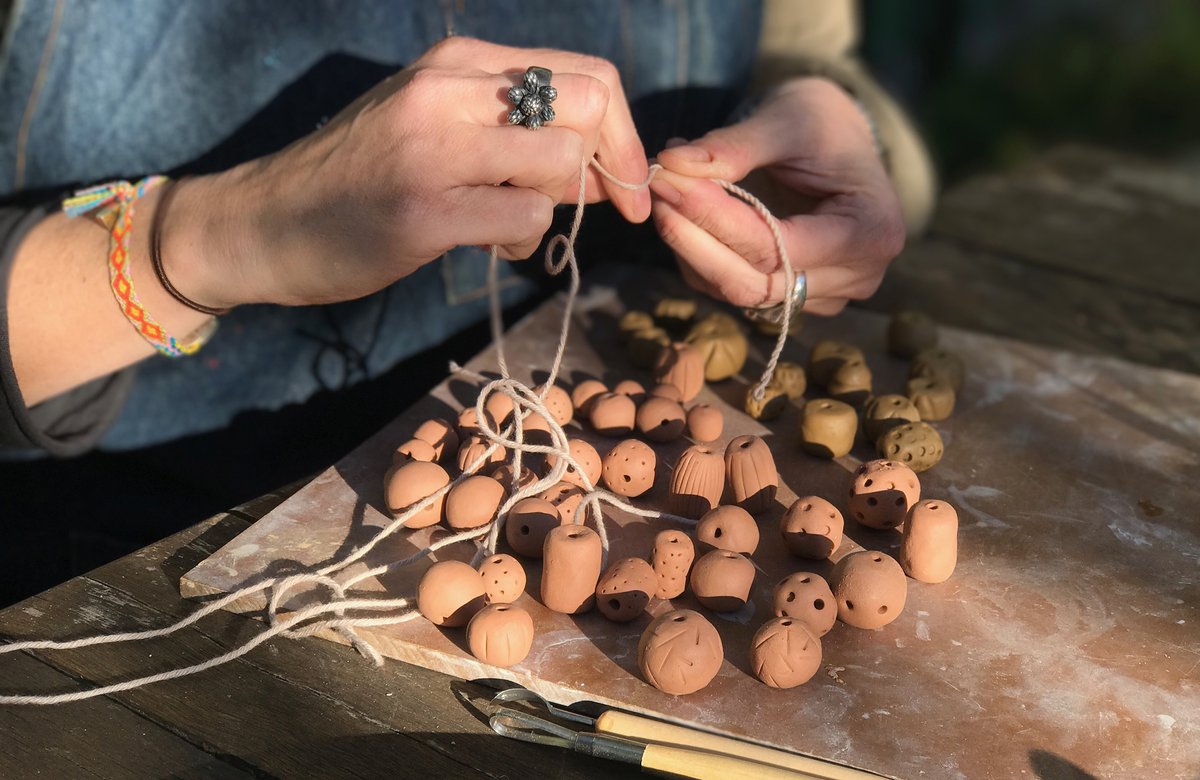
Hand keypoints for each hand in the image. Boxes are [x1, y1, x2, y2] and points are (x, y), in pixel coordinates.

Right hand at [169, 36, 649, 307]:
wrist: (263, 224)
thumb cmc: (361, 180)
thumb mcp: (439, 128)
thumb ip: (520, 134)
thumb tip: (610, 168)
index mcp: (460, 62)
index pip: (588, 75)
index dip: (625, 134)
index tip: (624, 185)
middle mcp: (448, 88)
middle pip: (591, 105)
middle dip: (610, 166)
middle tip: (591, 207)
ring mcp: (433, 147)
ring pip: (562, 160)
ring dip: (555, 207)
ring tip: (509, 226)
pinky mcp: (421, 209)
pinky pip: (526, 216)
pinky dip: (525, 240)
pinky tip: (486, 244)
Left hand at [649, 77, 904, 315]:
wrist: (839, 139)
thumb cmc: (822, 123)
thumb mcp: (786, 120)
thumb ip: (733, 146)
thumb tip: (672, 162)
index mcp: (872, 232)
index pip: (778, 246)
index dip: (715, 218)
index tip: (667, 177)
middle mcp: (856, 276)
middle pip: (755, 283)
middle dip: (695, 238)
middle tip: (655, 188)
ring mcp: (825, 295)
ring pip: (738, 291)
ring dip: (690, 247)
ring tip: (665, 193)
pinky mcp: (792, 298)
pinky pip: (733, 287)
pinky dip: (699, 255)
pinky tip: (683, 215)